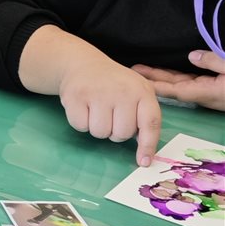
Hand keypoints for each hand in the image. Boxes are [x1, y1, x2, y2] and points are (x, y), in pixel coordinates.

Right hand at [58, 51, 162, 165]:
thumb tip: (146, 154)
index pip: (150, 123)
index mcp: (142, 91)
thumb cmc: (114, 84)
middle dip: (114, 132)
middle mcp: (123, 91)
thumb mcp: (136, 93)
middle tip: (110, 117)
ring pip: (100, 133)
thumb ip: (144, 118)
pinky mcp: (76, 96)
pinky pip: (81, 126)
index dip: (148, 145)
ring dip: (97, 128)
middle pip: (121, 133)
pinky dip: (80, 122)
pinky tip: (83, 108)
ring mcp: (98, 92)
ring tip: (96, 111)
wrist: (83, 64)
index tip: (144, 162)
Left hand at [131, 52, 224, 114]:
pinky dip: (176, 77)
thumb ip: (212, 62)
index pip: (174, 89)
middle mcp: (203, 93)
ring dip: (163, 77)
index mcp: (205, 91)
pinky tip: (168, 73)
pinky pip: (191, 82)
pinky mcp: (214, 88)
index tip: (138, 81)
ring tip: (144, 69)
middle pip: (173, 86)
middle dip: (153, 79)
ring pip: (181, 83)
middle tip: (134, 70)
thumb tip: (192, 56)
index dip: (156, 85)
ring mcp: (208, 91)